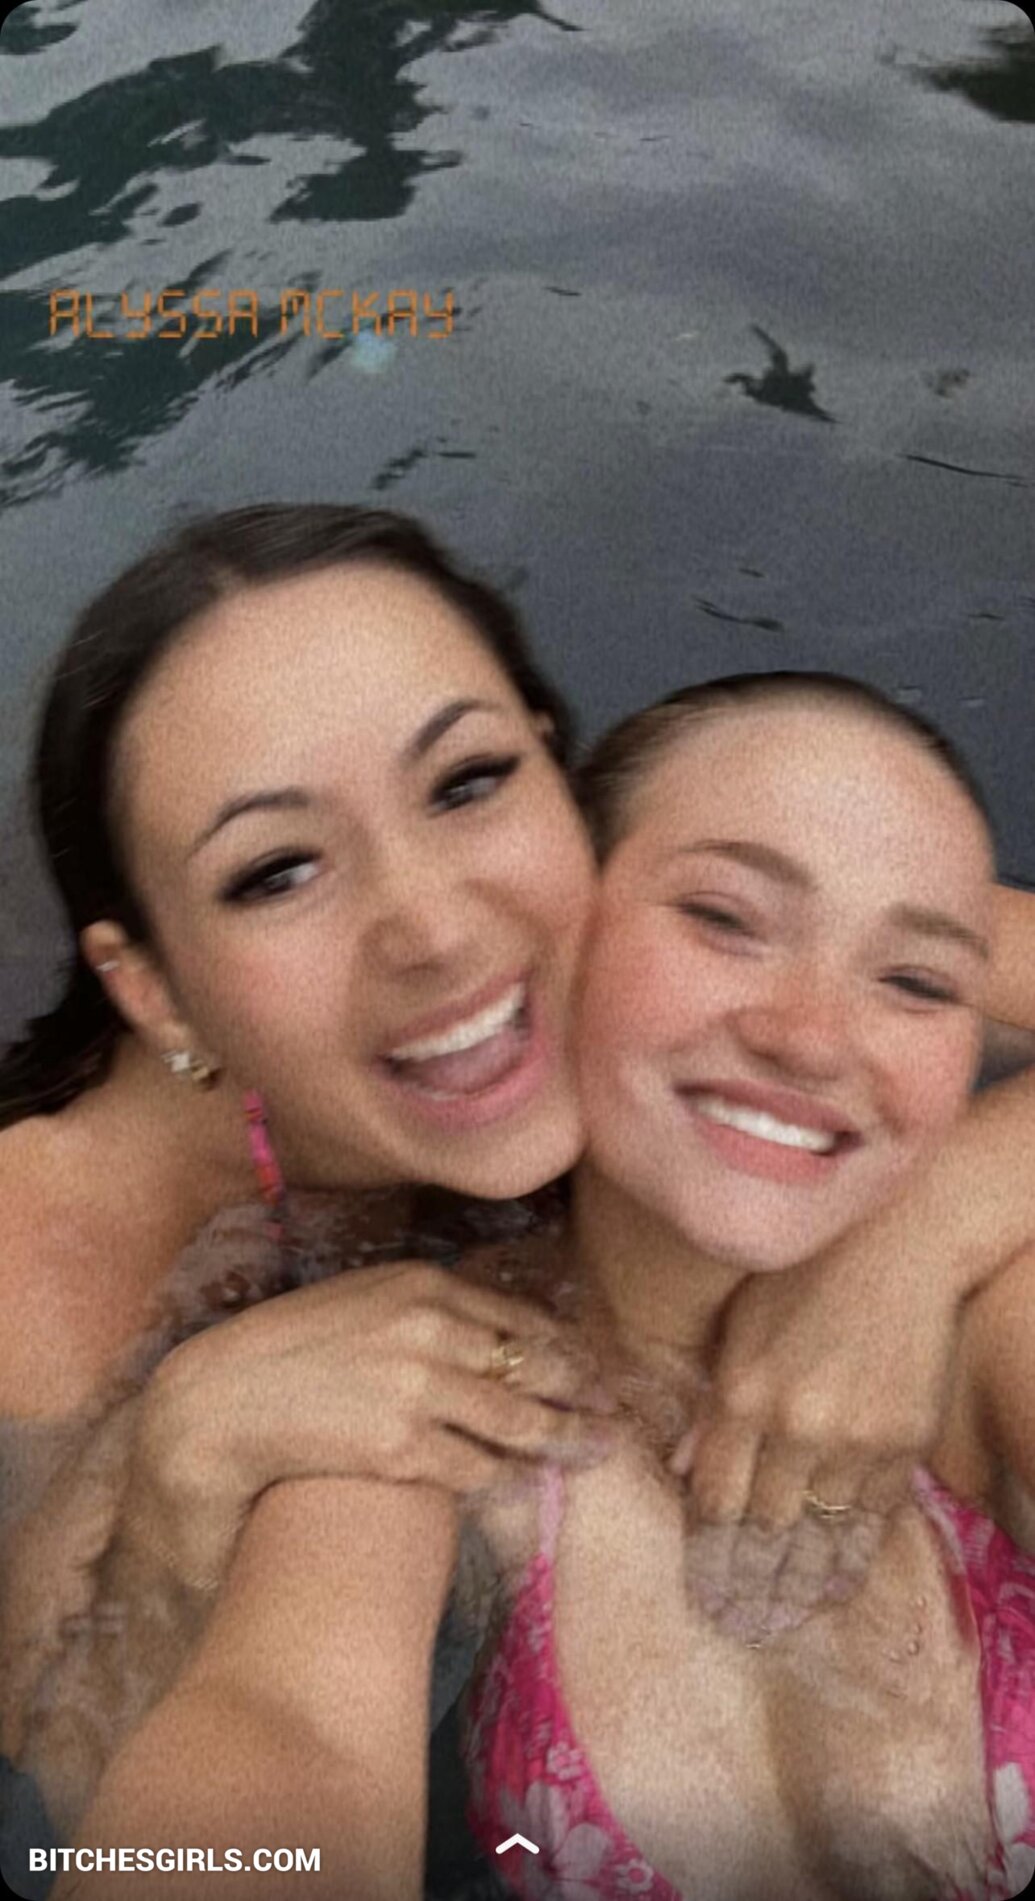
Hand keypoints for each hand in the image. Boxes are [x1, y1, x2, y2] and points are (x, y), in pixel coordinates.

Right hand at [130, 1255, 613, 1590]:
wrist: (223, 1403)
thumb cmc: (290, 1351)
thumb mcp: (363, 1302)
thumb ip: (427, 1308)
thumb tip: (493, 1329)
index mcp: (423, 1286)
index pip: (520, 1319)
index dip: (566, 1348)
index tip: (594, 1369)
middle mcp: (430, 1330)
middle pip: (535, 1365)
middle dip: (583, 1393)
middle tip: (617, 1414)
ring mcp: (418, 1389)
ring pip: (518, 1420)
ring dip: (564, 1440)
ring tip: (596, 1453)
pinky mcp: (402, 1448)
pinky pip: (476, 1468)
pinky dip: (508, 1477)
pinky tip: (527, 1485)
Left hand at [667, 1222, 958, 1629]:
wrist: (899, 1242)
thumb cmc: (805, 1273)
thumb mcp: (739, 1327)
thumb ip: (710, 1403)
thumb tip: (677, 1464)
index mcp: (740, 1394)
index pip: (715, 1497)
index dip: (707, 1544)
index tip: (702, 1578)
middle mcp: (794, 1426)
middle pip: (764, 1528)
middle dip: (748, 1576)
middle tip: (739, 1619)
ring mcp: (854, 1438)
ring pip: (820, 1531)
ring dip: (800, 1577)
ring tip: (785, 1616)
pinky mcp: (904, 1442)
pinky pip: (872, 1514)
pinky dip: (853, 1546)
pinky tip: (838, 1576)